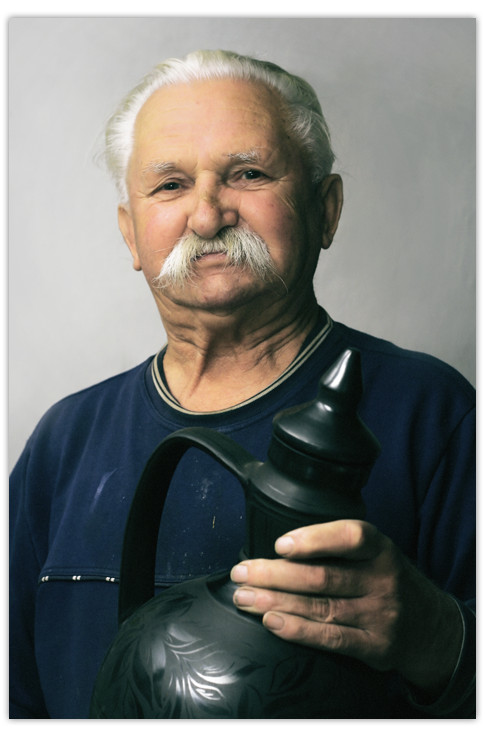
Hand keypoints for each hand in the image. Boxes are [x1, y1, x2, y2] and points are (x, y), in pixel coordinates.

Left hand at [231, 520, 461, 697]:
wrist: (429, 625)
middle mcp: (383, 580)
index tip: (279, 544)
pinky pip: (331, 638)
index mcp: (381, 549)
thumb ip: (338, 546)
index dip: (313, 539)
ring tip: (244, 596)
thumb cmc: (386, 579)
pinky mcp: (375, 646)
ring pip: (320, 607)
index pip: (350, 537)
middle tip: (242, 572)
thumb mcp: (376, 552)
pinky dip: (297, 629)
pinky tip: (271, 620)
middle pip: (322, 577)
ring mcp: (380, 615)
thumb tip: (280, 546)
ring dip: (275, 601)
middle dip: (274, 574)